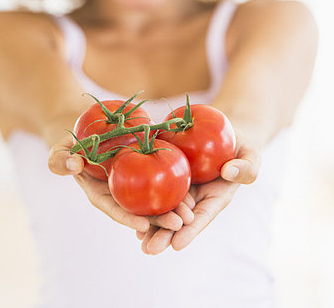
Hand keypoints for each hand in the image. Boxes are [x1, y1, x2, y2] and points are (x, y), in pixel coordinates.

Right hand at [48, 133, 195, 232]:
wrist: (84, 133)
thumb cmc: (69, 145)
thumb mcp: (59, 151)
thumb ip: (61, 160)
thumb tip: (74, 165)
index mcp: (100, 194)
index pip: (114, 209)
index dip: (127, 218)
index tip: (142, 226)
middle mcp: (119, 193)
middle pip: (139, 210)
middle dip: (159, 220)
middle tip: (180, 224)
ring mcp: (133, 184)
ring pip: (154, 199)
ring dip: (172, 208)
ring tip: (190, 215)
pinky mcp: (144, 170)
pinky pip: (160, 179)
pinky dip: (174, 186)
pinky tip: (191, 191)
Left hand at [136, 128, 260, 253]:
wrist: (224, 132)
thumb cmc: (241, 146)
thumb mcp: (251, 155)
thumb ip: (246, 167)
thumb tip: (229, 172)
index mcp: (216, 196)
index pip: (202, 216)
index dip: (190, 230)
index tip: (177, 244)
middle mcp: (197, 196)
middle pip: (180, 219)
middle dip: (165, 235)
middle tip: (149, 249)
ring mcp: (181, 185)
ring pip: (165, 207)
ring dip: (152, 224)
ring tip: (139, 239)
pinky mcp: (169, 171)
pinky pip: (155, 186)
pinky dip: (144, 199)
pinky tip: (131, 211)